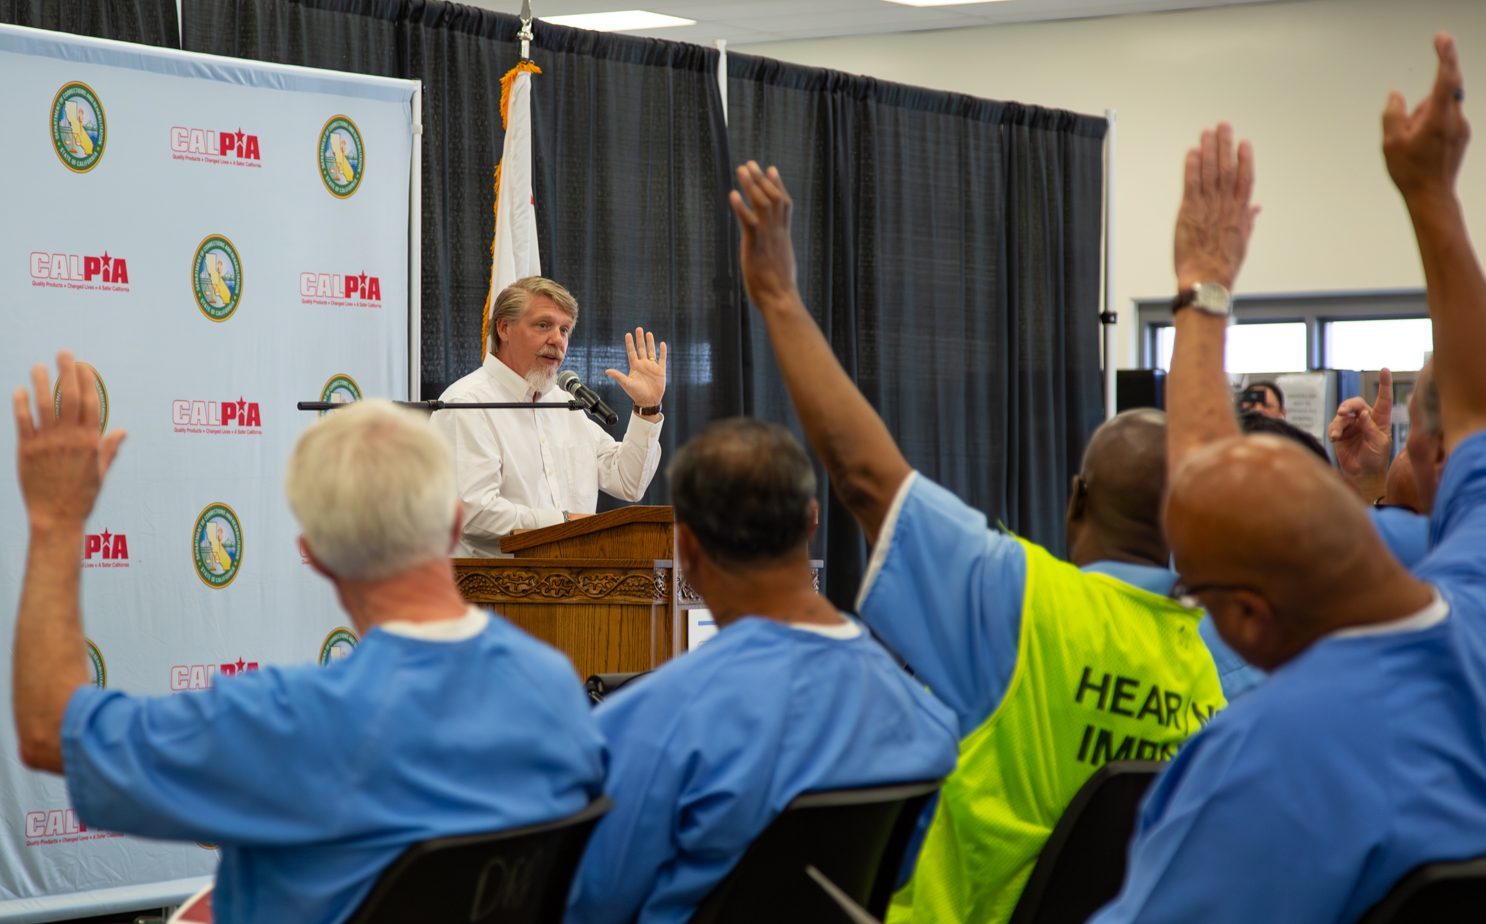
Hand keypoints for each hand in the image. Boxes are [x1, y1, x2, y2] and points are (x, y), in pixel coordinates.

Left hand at [13, 351, 125, 531]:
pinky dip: (21, 404)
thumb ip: (108, 449)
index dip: (88, 382)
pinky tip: (20, 391)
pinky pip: (23, 422)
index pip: (91, 403)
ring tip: (38, 366)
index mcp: (90, 442)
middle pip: (70, 397)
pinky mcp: (27, 450)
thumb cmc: (81, 497)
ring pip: (45, 405)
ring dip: (43, 382)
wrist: (56, 518)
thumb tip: (121, 431)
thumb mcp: (100, 473)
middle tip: (64, 353)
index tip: (84, 366)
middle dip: (68, 372)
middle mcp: (70, 439)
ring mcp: (48, 443)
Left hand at [604, 327, 666, 406]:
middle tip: (638, 329)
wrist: (648, 401)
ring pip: (651, 351)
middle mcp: (643, 365)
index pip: (631, 352)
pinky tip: (662, 344)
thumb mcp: (626, 384)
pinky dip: (663, 351)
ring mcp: (652, 367)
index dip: (629, 343)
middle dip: (640, 339)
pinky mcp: (661, 371)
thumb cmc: (636, 394)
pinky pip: (662, 359)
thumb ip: (618, 376)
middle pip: (641, 349)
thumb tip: (607, 371)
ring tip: (649, 333)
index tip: (628, 334)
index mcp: (634, 366)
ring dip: (650, 343)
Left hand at [729, 161, 798, 307]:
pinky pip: (748, 222)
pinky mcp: (755, 246)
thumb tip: (775, 252)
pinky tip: (732, 194)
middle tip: (750, 163)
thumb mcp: (781, 263)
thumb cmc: (779, 288)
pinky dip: (740, 207)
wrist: (781, 299)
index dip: (778, 184)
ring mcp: (767, 237)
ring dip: (751, 185)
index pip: (784, 203)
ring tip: (742, 170)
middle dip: (761, 179)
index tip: (771, 169)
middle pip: (773, 197)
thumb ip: (777, 252)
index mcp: (783, 235)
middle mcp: (777, 232)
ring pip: (762, 204)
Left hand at [1173, 123, 1258, 290]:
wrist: (1206, 279)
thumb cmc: (1223, 265)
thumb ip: (1248, 220)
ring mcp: (1208, 208)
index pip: (1246, 178)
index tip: (1244, 142)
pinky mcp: (1189, 213)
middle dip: (1226, 145)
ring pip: (1211, 172)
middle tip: (1224, 126)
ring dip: (1209, 150)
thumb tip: (1256, 207)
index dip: (1245, 158)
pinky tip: (1192, 153)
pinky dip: (1192, 167)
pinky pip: (1191, 184)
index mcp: (1240, 213)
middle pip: (1228, 168)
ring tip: (1207, 132)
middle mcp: (1226, 206)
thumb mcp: (1242, 241)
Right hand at [1327, 368, 1393, 482]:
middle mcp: (1365, 419)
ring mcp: (1352, 425)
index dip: (1384, 384)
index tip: (1384, 370)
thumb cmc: (1376, 459)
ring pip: (1342, 415)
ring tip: (1337, 434)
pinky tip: (1335, 438)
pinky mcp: (1340, 433)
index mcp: (1380, 420)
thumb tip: (1362, 413)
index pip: (1383, 399)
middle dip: (1348, 406)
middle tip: (1343, 412)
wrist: (1362, 474)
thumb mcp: (1379, 443)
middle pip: (1355, 403)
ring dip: (1339, 422)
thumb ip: (1371, 428)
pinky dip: (1333, 430)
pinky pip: (1334, 425)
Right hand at [1383, 33, 1469, 202]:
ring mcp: (1461, 128)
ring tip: (1413, 145)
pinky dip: (1432, 126)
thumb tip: (1396, 96)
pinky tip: (1423, 149)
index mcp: (1438, 117)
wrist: (1431, 197)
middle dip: (1420, 105)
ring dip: (1425, 117)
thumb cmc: (1411, 172)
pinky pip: (1446, 120)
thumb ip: (1392, 113)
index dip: (1444, 54)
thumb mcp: (1390, 142)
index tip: (1441, 38)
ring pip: (1441, 108)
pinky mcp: (1462, 136)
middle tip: (1407, 130)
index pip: (1445, 77)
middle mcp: (1454, 119)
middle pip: (1439, 94)